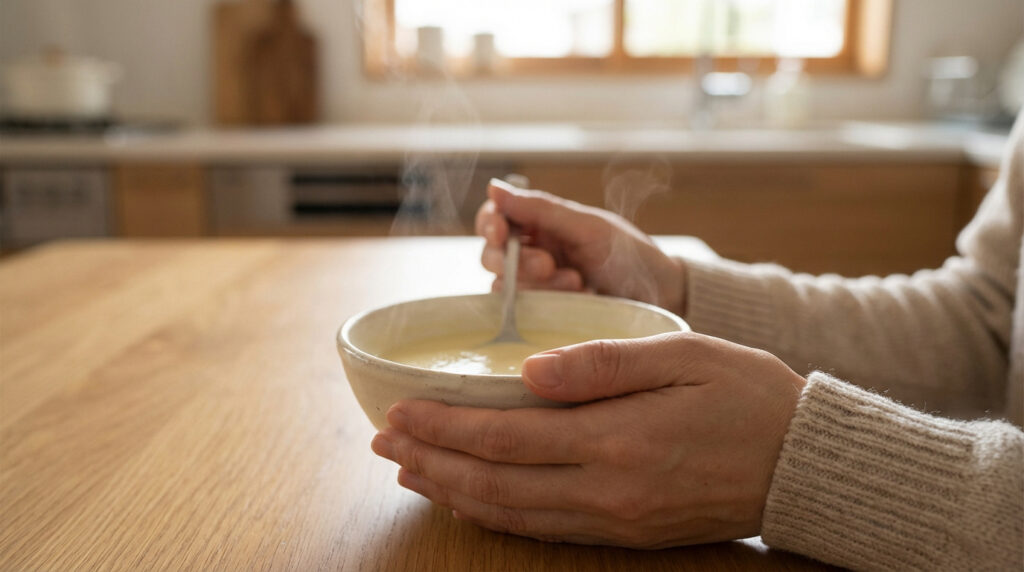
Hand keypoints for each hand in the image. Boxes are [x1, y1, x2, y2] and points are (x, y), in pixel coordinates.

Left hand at [371, 332, 806, 547]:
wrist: (803, 464)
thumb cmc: (748, 395)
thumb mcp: (683, 356)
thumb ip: (604, 364)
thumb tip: (532, 371)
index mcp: (618, 438)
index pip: (506, 435)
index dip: (444, 426)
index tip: (398, 413)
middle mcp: (608, 489)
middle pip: (495, 482)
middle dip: (431, 462)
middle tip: (383, 445)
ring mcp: (616, 519)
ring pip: (513, 515)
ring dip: (454, 493)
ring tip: (410, 473)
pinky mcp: (627, 533)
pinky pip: (546, 531)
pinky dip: (498, 517)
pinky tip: (474, 500)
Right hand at [475, 179, 687, 315]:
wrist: (663, 296)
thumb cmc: (631, 255)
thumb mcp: (588, 227)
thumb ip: (541, 209)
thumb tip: (494, 189)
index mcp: (543, 222)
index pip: (495, 218)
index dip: (490, 224)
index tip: (500, 232)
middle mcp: (534, 251)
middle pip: (491, 254)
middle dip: (516, 261)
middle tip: (549, 264)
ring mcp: (538, 285)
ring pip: (504, 285)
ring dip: (538, 284)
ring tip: (577, 281)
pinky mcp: (544, 314)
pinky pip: (521, 311)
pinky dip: (546, 303)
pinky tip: (578, 297)